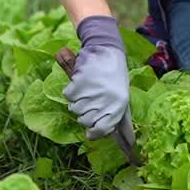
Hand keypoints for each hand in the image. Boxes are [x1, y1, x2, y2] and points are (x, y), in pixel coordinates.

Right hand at [62, 16, 129, 139]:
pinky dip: (71, 90)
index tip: (91, 131)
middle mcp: (106, 102)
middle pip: (84, 121)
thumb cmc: (115, 75)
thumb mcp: (120, 96)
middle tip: (90, 100)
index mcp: (119, 107)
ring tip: (87, 89)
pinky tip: (81, 82)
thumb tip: (111, 139)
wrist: (106, 50)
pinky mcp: (79, 83)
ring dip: (78, 101)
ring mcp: (92, 93)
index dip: (94, 132)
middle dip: (85, 113)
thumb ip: (114, 117)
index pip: (101, 131)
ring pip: (74, 108)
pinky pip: (69, 95)